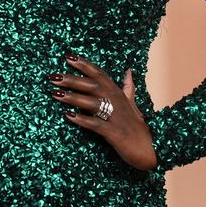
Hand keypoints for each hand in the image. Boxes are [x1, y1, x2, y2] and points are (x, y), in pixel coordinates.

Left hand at [50, 54, 157, 170]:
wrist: (151, 149)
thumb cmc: (138, 127)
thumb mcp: (132, 105)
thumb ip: (128, 88)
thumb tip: (128, 71)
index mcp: (118, 93)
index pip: (99, 74)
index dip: (84, 64)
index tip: (68, 56)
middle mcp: (116, 101)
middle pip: (92, 85)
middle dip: (72, 80)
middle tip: (54, 77)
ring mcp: (116, 117)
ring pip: (92, 103)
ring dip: (73, 98)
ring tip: (56, 94)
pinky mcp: (114, 133)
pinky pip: (96, 124)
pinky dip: (82, 119)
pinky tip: (68, 116)